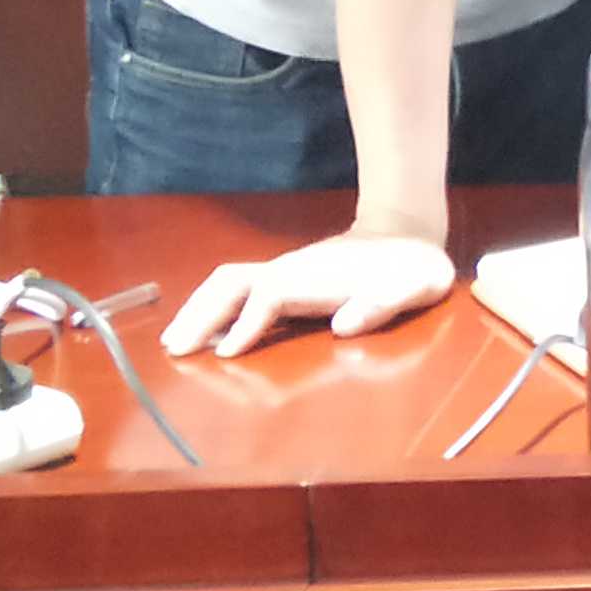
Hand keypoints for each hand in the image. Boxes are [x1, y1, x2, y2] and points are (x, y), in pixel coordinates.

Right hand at [163, 227, 456, 357]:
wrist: (408, 236)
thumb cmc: (413, 270)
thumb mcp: (415, 287)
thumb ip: (384, 304)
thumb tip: (345, 325)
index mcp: (318, 276)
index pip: (271, 296)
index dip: (249, 324)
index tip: (226, 354)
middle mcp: (291, 269)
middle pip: (233, 283)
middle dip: (202, 314)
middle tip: (175, 349)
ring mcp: (283, 270)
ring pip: (227, 281)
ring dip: (199, 308)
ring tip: (174, 341)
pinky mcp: (282, 277)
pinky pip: (237, 287)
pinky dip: (211, 305)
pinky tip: (201, 331)